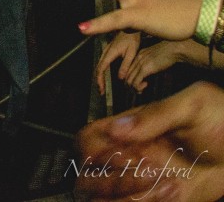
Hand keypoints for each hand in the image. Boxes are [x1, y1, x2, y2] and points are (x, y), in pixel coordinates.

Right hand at [74, 81, 223, 201]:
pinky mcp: (160, 199)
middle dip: (108, 182)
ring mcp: (144, 180)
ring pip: (106, 199)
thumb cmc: (222, 119)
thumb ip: (156, 115)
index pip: (86, 141)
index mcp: (129, 129)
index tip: (119, 155)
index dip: (90, 151)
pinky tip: (177, 190)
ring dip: (128, 197)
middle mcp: (130, 156)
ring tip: (167, 184)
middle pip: (87, 177)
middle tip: (144, 173)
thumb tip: (117, 128)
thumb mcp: (193, 105)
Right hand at [95, 31, 140, 95]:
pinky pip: (102, 62)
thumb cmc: (132, 39)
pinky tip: (105, 74)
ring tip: (103, 85)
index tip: (102, 89)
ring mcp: (106, 51)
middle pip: (98, 68)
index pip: (101, 69)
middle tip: (102, 91)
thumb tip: (120, 78)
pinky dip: (102, 70)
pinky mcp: (108, 50)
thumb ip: (125, 65)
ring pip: (99, 65)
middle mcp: (105, 52)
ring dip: (100, 76)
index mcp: (110, 54)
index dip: (101, 80)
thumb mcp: (131, 53)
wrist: (130, 28)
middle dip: (99, 80)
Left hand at [126, 41, 185, 93]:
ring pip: (129, 80)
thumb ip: (149, 64)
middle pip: (127, 76)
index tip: (137, 84)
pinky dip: (138, 87)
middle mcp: (136, 59)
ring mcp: (140, 64)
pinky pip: (136, 81)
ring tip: (141, 90)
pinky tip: (146, 84)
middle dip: (131, 86)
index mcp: (138, 56)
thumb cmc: (168, 54)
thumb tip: (148, 73)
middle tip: (138, 90)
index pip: (128, 70)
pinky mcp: (145, 69)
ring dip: (134, 88)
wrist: (173, 48)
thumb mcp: (155, 58)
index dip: (130, 79)